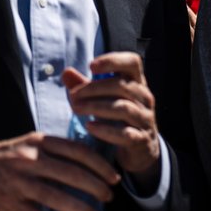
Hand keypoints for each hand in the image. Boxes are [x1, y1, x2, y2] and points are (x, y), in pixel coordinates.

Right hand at [0, 132, 119, 210]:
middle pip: (73, 174)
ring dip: (81, 209)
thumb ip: (50, 150)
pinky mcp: (9, 203)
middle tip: (108, 196)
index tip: (112, 175)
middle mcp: (30, 159)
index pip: (78, 151)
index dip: (99, 165)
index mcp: (38, 141)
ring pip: (58, 198)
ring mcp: (19, 182)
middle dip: (96, 187)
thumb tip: (82, 162)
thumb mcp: (25, 143)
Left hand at [64, 53, 160, 188]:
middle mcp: (144, 98)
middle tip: (73, 95)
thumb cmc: (119, 117)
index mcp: (137, 83)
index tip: (91, 66)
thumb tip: (65, 72)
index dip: (113, 60)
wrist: (141, 149)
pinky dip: (106, 130)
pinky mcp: (141, 139)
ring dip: (96, 107)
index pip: (133, 62)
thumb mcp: (106, 99)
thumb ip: (85, 86)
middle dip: (94, 89)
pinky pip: (124, 133)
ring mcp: (145, 118)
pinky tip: (90, 127)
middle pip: (122, 85)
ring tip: (76, 109)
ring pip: (123, 108)